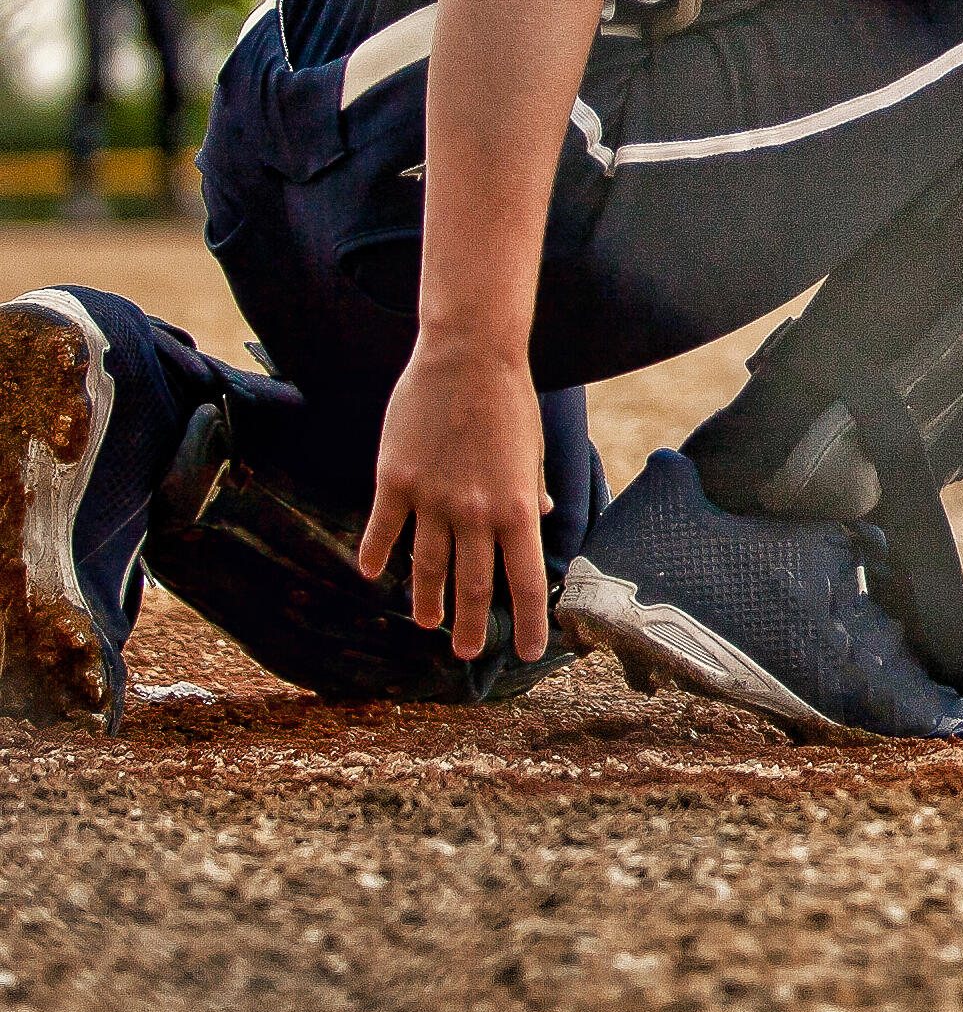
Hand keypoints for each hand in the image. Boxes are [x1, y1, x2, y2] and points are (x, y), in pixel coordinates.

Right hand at [358, 336, 553, 661]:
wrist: (468, 356)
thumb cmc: (509, 400)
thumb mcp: (531, 449)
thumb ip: (530, 490)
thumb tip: (542, 517)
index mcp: (516, 508)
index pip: (528, 579)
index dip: (530, 621)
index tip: (531, 651)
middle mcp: (475, 513)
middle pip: (474, 585)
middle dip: (472, 626)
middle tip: (467, 654)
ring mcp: (432, 499)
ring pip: (426, 566)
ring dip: (427, 599)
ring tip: (427, 622)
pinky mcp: (395, 479)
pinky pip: (384, 528)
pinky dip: (377, 554)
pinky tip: (372, 574)